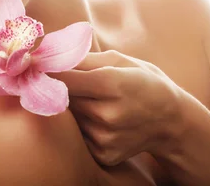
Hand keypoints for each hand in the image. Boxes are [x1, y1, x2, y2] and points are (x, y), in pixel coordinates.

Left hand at [50, 50, 180, 165]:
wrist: (172, 121)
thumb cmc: (142, 82)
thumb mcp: (119, 60)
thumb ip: (82, 59)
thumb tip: (48, 55)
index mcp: (112, 84)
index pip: (64, 77)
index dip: (47, 70)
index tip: (36, 64)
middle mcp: (108, 113)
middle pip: (62, 97)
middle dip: (58, 87)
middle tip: (64, 80)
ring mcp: (105, 137)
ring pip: (69, 116)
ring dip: (71, 107)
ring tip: (91, 100)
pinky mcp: (103, 153)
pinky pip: (78, 134)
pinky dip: (82, 125)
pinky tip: (98, 119)